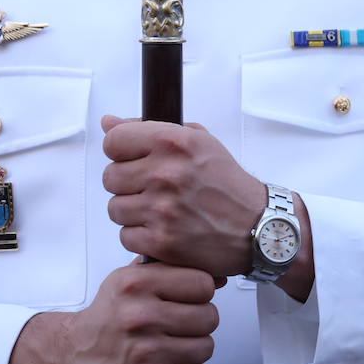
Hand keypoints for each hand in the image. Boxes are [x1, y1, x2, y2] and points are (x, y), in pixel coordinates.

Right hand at [6, 261, 218, 363]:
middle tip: (183, 326)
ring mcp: (144, 352)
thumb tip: (218, 275)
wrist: (70, 358)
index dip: (202, 292)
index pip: (202, 283)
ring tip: (174, 346)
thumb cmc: (106, 318)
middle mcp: (140, 316)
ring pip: (205, 347)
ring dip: (195, 349)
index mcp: (137, 283)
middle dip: (201, 322)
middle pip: (209, 317)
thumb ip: (169, 269)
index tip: (191, 299)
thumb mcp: (128, 278)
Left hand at [101, 115, 265, 278]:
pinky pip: (125, 235)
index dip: (121, 150)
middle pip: (110, 177)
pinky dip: (141, 235)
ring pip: (115, 208)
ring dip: (133, 210)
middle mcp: (165, 173)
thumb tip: (108, 122)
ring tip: (161, 208)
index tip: (132, 158)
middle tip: (152, 187)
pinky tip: (164, 228)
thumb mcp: (197, 141)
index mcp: (174, 142)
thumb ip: (149, 128)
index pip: (114, 140)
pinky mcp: (160, 241)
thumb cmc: (226, 181)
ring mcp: (161, 209)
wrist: (255, 224)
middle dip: (127, 182)